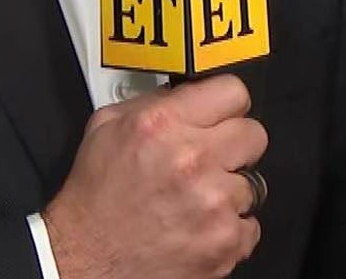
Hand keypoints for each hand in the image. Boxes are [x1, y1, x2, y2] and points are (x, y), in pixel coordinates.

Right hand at [43, 73, 266, 278]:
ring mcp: (214, 203)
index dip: (226, 104)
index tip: (221, 114)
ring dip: (226, 190)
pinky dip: (227, 226)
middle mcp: (192, 160)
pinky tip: (197, 223)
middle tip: (210, 157)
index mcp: (161, 125)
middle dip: (234, 144)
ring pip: (252, 183)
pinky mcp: (227, 239)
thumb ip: (150, 103)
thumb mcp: (106, 128)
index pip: (232, 92)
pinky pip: (251, 223)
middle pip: (254, 134)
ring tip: (192, 198)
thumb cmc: (96, 194)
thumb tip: (183, 94)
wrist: (91, 253)